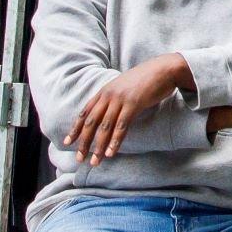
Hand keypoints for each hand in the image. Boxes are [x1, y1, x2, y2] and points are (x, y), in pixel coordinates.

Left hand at [67, 55, 192, 164]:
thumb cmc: (146, 79)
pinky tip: (111, 153)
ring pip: (104, 126)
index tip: (67, 142)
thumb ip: (114, 99)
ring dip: (99, 146)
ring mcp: (120, 99)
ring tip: (96, 161)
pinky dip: (115, 141)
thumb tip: (108, 114)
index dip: (75, 128)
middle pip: (91, 122)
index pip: (85, 112)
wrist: (164, 69)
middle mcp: (108, 95)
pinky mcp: (133, 104)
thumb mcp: (124, 87)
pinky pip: (121, 126)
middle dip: (84, 142)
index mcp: (104, 91)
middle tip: (79, 158)